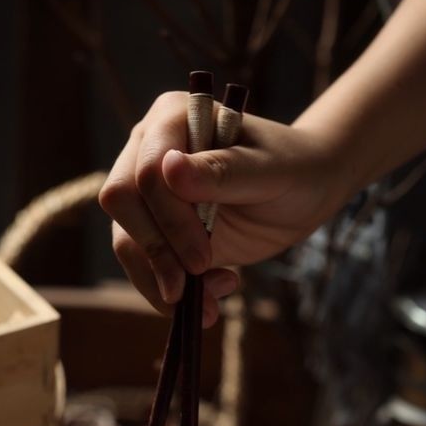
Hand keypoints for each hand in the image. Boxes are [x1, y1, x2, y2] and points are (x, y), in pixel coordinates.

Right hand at [99, 92, 342, 324]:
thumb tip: (168, 169)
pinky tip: (208, 302)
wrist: (302, 193)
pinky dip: (168, 293)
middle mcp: (149, 150)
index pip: (146, 171)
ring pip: (126, 242)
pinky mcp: (156, 231)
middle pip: (122, 205)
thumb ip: (221, 171)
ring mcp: (148, 194)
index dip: (169, 220)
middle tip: (194, 288)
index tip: (202, 258)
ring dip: (161, 282)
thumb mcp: (268, 170)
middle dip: (157, 254)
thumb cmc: (292, 168)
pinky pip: (143, 267)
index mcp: (172, 119)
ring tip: (209, 306)